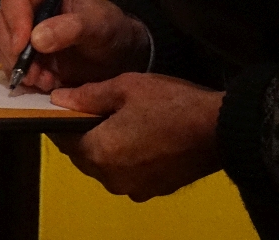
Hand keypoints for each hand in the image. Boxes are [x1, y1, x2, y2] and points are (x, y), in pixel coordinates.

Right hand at [0, 0, 149, 91]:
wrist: (116, 53)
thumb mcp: (97, 26)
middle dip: (15, 52)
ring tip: (45, 81)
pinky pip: (10, 63)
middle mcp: (27, 2)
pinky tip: (45, 82)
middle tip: (33, 73)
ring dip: (20, 68)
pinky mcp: (23, 49)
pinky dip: (24, 76)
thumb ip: (70, 28)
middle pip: (2, 23)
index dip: (15, 23)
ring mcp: (22, 26)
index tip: (23, 48)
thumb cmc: (109, 29)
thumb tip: (36, 39)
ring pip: (3, 46)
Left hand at [50, 73, 223, 200]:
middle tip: (89, 108)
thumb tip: (59, 99)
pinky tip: (136, 137)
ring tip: (114, 120)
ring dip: (102, 147)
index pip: (63, 140)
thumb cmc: (171, 104)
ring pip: (104, 167)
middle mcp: (111, 178)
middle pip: (82, 156)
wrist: (219, 130)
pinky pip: (125, 174)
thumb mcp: (126, 88)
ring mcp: (133, 188)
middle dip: (81, 134)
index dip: (59, 121)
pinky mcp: (153, 190)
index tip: (62, 105)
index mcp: (100, 152)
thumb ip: (88, 96)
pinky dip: (123, 158)